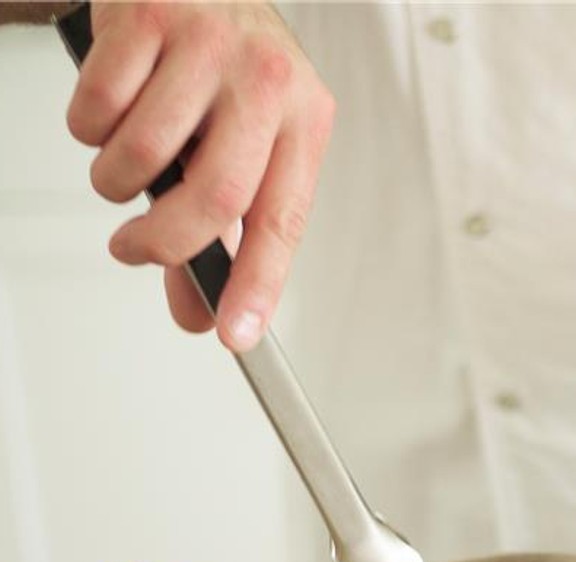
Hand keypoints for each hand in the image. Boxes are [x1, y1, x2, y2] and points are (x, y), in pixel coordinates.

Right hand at [66, 2, 334, 351]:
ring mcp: (209, 46)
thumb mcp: (245, 143)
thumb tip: (199, 312)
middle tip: (133, 251)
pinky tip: (109, 110)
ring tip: (121, 166)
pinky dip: (88, 127)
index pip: (283, 220)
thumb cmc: (223, 67)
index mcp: (305, 121)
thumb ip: (220, 231)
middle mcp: (268, 83)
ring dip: (115, 181)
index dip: (257, 283)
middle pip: (214, 196)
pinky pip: (98, 105)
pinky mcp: (148, 17)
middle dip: (162, 245)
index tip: (234, 334)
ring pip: (143, 154)